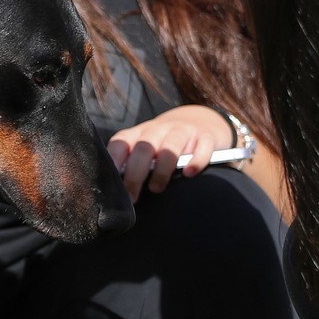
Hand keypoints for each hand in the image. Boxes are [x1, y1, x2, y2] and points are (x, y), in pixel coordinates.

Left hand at [107, 105, 232, 200]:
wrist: (200, 122)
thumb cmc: (165, 145)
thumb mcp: (147, 149)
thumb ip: (132, 164)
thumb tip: (116, 191)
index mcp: (140, 133)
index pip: (121, 142)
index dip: (114, 161)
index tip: (112, 184)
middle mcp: (160, 129)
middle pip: (144, 147)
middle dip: (135, 174)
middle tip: (132, 197)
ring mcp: (184, 130)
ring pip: (170, 147)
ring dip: (161, 170)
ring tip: (156, 188)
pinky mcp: (206, 136)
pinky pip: (202, 147)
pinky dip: (196, 161)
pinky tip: (189, 174)